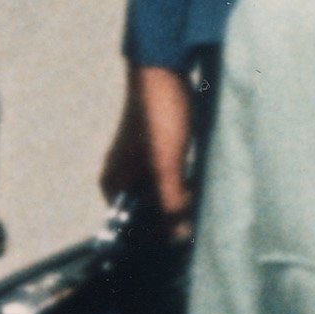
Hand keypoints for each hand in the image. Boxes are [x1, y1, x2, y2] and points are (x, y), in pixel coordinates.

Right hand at [101, 60, 194, 222]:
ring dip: (178, 204)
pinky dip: (182, 187)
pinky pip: (170, 179)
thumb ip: (170, 202)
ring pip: (160, 196)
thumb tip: (179, 235)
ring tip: (201, 210)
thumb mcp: (166, 166)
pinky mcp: (158, 152)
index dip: (153, 236)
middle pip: (146, 212)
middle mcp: (122, 177)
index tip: (181, 241)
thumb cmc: (159, 119)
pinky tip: (201, 189)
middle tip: (197, 227)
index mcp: (113, 184)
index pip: (129, 226)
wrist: (164, 73)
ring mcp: (140, 164)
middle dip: (169, 220)